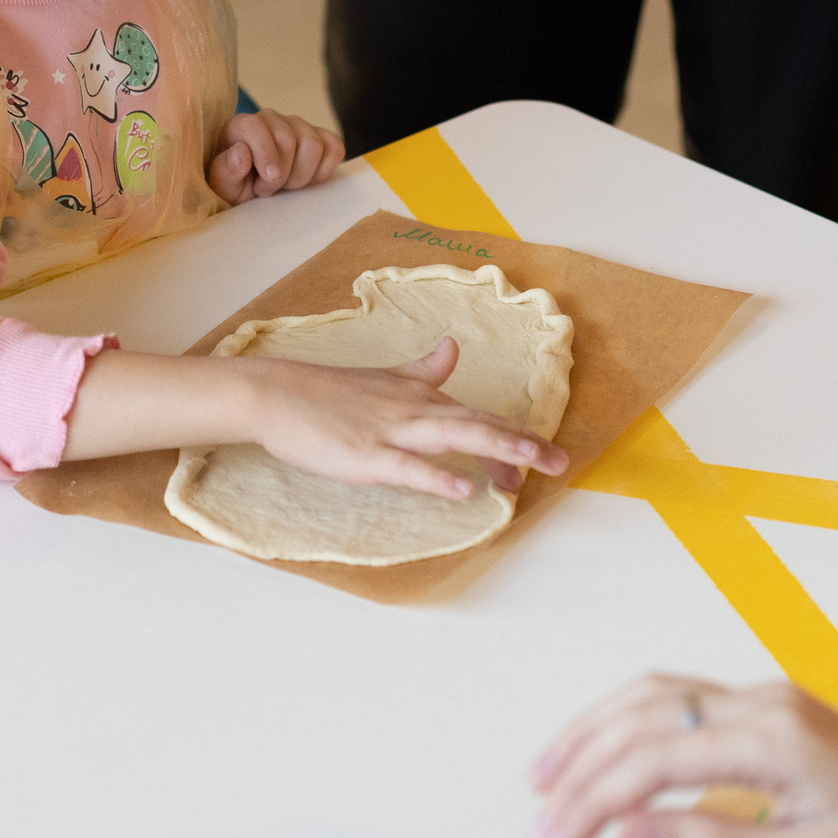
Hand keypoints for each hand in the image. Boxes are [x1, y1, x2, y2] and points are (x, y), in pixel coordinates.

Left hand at [210, 110, 343, 204]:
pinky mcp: (321, 137)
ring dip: (301, 175)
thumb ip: (226, 170)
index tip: (268, 178)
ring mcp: (298, 126)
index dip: (265, 152)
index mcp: (242, 126)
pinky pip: (334, 148)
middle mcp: (271, 118)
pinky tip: (307, 179)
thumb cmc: (237, 186)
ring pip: (313, 145)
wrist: (256, 191)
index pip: (256, 126)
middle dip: (281, 173)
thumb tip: (242, 152)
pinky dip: (324, 170)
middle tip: (268, 190)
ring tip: (285, 186)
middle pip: (288, 139)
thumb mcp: (223, 186)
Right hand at [245, 337, 566, 499]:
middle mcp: (414, 411)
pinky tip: (463, 490)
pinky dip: (437, 477)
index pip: (477, 416)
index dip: (513, 435)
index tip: (545, 455)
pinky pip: (408, 468)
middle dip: (521, 444)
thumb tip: (452, 348)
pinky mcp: (366, 455)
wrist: (277, 394)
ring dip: (494, 450)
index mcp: (420, 398)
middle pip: (477, 425)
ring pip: (452, 438)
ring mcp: (390, 433)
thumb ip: (423, 370)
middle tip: (561, 463)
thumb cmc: (328, 392)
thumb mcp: (383, 379)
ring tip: (528, 468)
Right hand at [531, 678, 837, 837]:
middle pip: (640, 714)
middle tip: (538, 814)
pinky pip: (684, 700)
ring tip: (548, 772)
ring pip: (655, 694)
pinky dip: (635, 724)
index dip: (590, 801)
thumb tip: (625, 830)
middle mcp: (761, 701)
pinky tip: (613, 754)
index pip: (649, 761)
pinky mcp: (774, 711)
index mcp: (769, 739)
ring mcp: (767, 698)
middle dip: (580, 763)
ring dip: (596, 730)